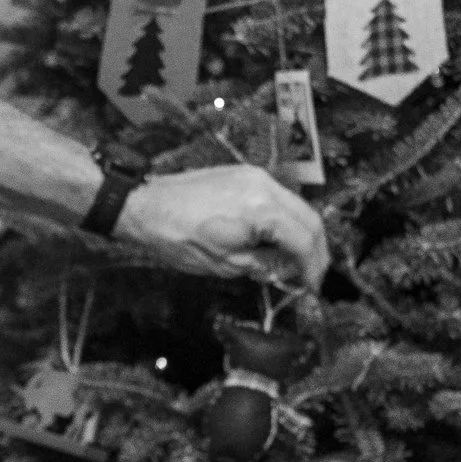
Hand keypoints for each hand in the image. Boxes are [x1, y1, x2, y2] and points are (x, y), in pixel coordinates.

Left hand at [119, 164, 328, 290]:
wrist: (145, 205)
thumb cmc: (176, 235)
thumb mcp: (225, 263)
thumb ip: (264, 265)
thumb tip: (288, 270)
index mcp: (262, 208)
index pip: (305, 239)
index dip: (313, 267)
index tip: (312, 286)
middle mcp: (265, 185)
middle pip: (309, 218)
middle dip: (315, 250)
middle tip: (312, 276)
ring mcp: (255, 176)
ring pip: (297, 206)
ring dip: (302, 234)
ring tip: (295, 262)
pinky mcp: (244, 175)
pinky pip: (278, 198)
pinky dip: (284, 220)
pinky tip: (276, 240)